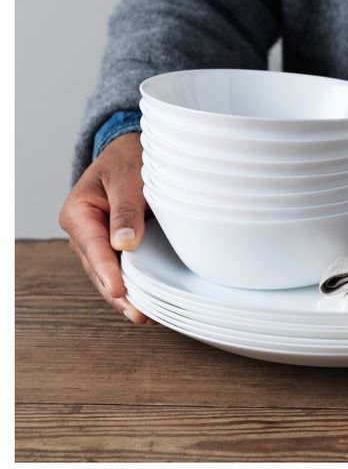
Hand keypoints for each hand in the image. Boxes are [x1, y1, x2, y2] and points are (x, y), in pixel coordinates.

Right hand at [59, 133, 149, 323]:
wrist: (132, 152)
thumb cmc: (128, 160)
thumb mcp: (128, 178)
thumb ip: (126, 209)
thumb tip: (124, 244)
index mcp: (78, 213)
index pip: (93, 247)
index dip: (107, 271)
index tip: (120, 291)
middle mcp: (84, 232)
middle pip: (99, 269)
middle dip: (118, 293)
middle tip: (140, 314)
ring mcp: (98, 243)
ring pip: (109, 275)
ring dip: (126, 296)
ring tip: (147, 316)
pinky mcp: (114, 247)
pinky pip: (121, 270)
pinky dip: (133, 286)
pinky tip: (148, 302)